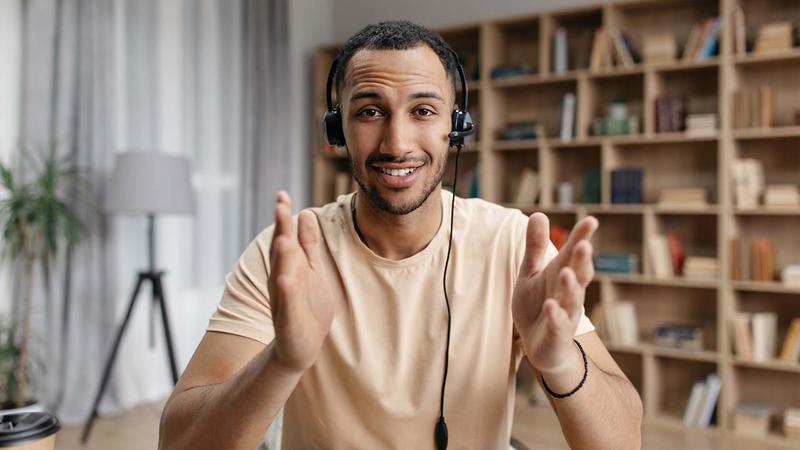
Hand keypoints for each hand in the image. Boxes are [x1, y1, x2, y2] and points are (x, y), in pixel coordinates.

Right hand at [268, 191, 334, 372]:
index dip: (284, 217)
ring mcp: (284, 300)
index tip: (283, 195)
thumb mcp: (310, 269)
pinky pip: (287, 305)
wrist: (300, 347)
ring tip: (283, 238)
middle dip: (280, 229)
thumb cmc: (306, 306)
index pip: (286, 238)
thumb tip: (305, 213)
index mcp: (289, 267)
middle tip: (280, 205)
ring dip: (281, 257)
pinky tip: (286, 279)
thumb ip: (308, 243)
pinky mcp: (289, 321)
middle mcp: (283, 280)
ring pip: (282, 275)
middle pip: (281, 251)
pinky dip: (286, 292)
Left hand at [511, 213, 597, 374]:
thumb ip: (536, 247)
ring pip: (573, 299)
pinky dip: (555, 315)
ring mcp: (566, 314)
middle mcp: (569, 292)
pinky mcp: (558, 334)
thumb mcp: (532, 273)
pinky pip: (558, 324)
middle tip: (584, 244)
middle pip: (579, 274)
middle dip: (582, 261)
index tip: (590, 220)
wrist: (539, 346)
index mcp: (562, 274)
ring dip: (571, 286)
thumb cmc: (537, 305)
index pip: (574, 253)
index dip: (582, 237)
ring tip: (567, 272)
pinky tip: (550, 305)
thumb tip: (539, 214)